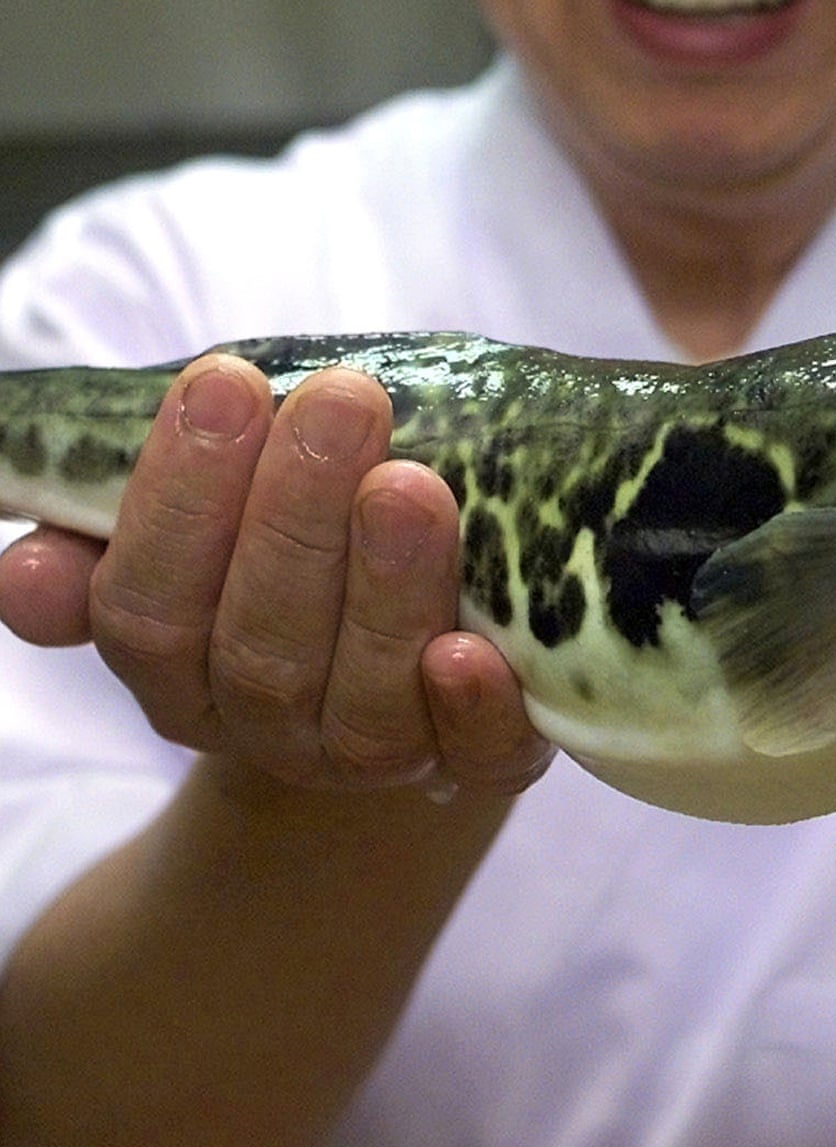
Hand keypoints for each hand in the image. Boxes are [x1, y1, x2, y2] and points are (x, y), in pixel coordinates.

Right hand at [0, 354, 551, 799]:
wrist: (418, 654)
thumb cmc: (306, 548)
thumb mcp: (207, 531)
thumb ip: (116, 536)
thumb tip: (25, 573)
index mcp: (185, 667)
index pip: (148, 609)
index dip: (178, 503)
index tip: (226, 383)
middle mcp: (271, 726)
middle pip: (259, 652)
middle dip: (295, 522)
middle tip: (341, 403)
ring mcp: (377, 755)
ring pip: (364, 702)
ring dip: (386, 593)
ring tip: (411, 487)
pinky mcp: (479, 763)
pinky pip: (476, 758)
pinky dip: (473, 709)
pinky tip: (471, 651)